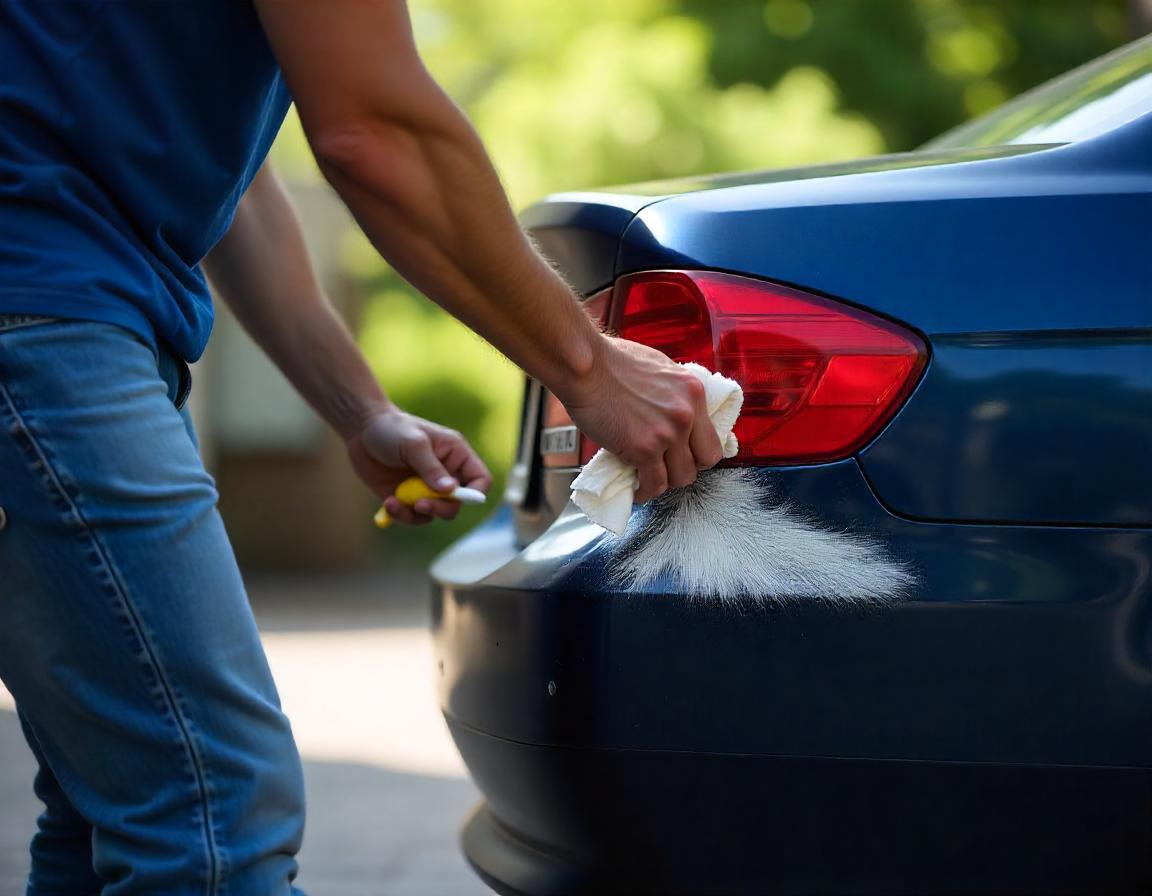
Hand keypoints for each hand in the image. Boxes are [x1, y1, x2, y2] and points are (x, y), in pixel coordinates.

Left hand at [346, 408, 491, 525]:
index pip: (480, 479)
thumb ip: (431, 468)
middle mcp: (444, 474)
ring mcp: (425, 488)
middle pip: (457, 503)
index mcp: (455, 455)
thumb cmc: (391, 428)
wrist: (361, 429)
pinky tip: (388, 503)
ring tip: (393, 502)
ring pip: (433, 514)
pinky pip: (412, 516)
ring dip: (415, 514)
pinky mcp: (406, 498)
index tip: (459, 497)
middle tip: (420, 504)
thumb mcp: (413, 444)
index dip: (476, 492)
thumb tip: (450, 490)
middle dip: (440, 508)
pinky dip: (401, 515)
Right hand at [560, 336, 723, 502]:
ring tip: (648, 477)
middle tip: (666, 466)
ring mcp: (667, 433)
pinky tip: (635, 488)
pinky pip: (654, 484)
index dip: (699, 451)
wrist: (584, 366)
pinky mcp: (644, 449)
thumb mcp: (659, 368)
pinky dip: (645, 491)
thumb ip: (673, 394)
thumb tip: (671, 413)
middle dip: (685, 467)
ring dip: (665, 481)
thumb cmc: (610, 361)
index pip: (713, 436)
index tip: (684, 454)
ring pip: (681, 477)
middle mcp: (687, 414)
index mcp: (693, 392)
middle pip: (704, 462)